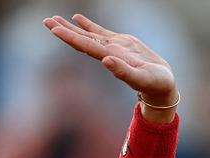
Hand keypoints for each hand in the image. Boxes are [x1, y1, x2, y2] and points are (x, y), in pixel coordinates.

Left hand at [43, 14, 177, 121]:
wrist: (163, 86)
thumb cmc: (154, 85)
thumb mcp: (141, 78)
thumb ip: (123, 71)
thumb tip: (105, 60)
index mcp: (110, 58)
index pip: (85, 46)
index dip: (70, 37)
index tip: (54, 29)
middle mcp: (107, 52)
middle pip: (81, 40)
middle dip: (63, 30)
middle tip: (46, 21)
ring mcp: (113, 47)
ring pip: (87, 35)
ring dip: (71, 27)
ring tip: (54, 19)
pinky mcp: (121, 43)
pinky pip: (100, 32)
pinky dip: (87, 25)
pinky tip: (76, 18)